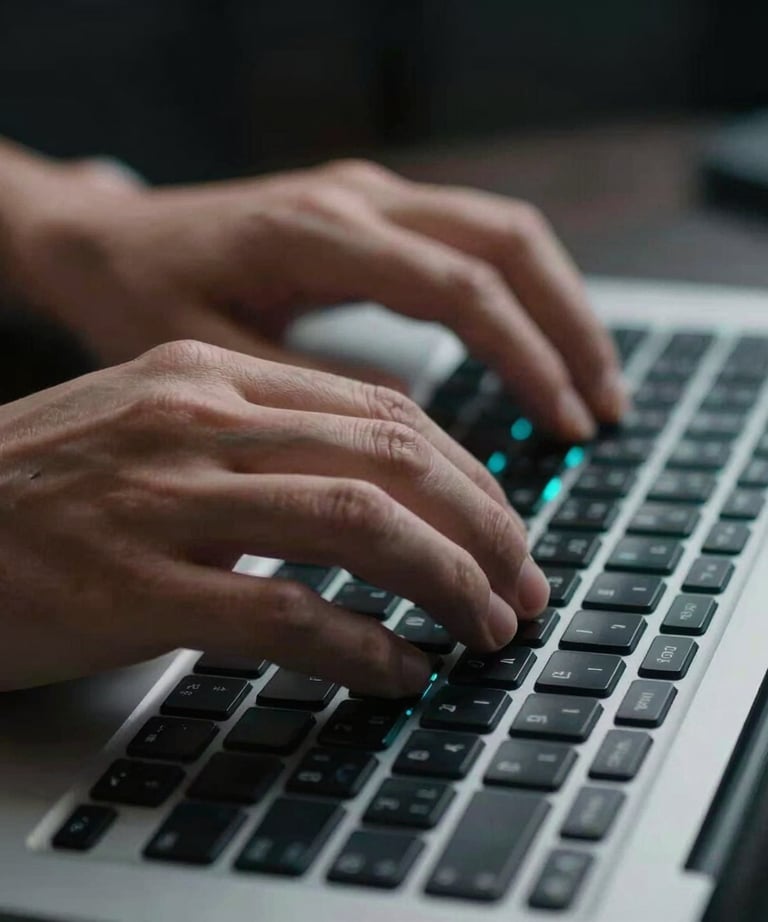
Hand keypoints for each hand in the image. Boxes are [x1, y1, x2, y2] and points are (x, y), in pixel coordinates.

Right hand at [0, 341, 549, 693]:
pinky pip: (285, 614)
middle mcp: (198, 420)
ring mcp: (164, 500)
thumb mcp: (156, 425)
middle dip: (482, 526)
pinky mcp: (133, 587)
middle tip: (524, 582)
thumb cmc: (43, 483)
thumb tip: (380, 495)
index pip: (380, 408)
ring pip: (357, 525)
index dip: (465, 470)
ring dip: (445, 582)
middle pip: (391, 457)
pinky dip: (363, 648)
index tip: (504, 523)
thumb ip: (261, 442)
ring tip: (487, 628)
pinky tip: (399, 674)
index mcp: (210, 374)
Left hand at [7, 157, 625, 440]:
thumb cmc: (140, 297)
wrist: (105, 240)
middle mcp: (357, 198)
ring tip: (590, 385)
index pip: (461, 288)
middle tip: (602, 410)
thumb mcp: (207, 360)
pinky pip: (473, 239)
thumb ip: (308, 397)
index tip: (564, 424)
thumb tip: (411, 441)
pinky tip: (535, 346)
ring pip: (504, 232)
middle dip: (570, 328)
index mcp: (316, 233)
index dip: (526, 358)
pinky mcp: (372, 211)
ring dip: (559, 306)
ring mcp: (370, 195)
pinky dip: (520, 294)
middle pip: (508, 243)